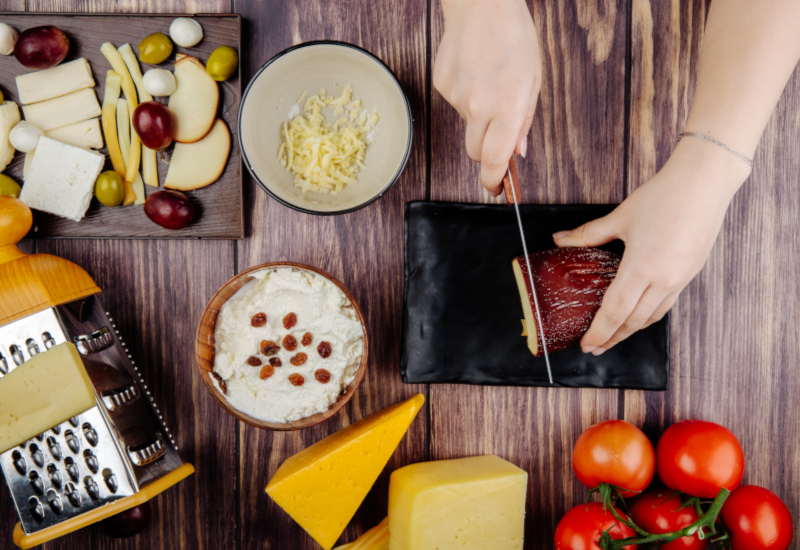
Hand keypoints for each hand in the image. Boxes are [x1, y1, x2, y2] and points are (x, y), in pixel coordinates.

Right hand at [434, 0, 540, 194]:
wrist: (481, 6)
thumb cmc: (513, 37)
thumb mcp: (533, 80)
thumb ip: (524, 120)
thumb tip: (517, 151)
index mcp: (507, 109)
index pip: (495, 161)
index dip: (494, 181)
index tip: (496, 190)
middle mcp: (479, 108)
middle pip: (476, 152)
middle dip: (487, 151)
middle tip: (498, 131)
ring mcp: (456, 98)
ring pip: (466, 126)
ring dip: (478, 118)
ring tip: (488, 84)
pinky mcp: (442, 87)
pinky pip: (455, 104)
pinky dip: (465, 96)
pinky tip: (474, 72)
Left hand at [553, 139, 750, 354]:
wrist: (705, 182)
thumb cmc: (663, 196)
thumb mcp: (620, 217)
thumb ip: (587, 234)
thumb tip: (559, 238)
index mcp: (642, 267)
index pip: (615, 311)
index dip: (600, 332)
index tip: (587, 344)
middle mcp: (663, 279)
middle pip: (634, 321)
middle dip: (613, 338)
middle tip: (596, 347)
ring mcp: (680, 278)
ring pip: (653, 316)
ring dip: (632, 330)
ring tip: (614, 336)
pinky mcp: (690, 273)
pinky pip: (667, 303)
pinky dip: (649, 314)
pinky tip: (639, 314)